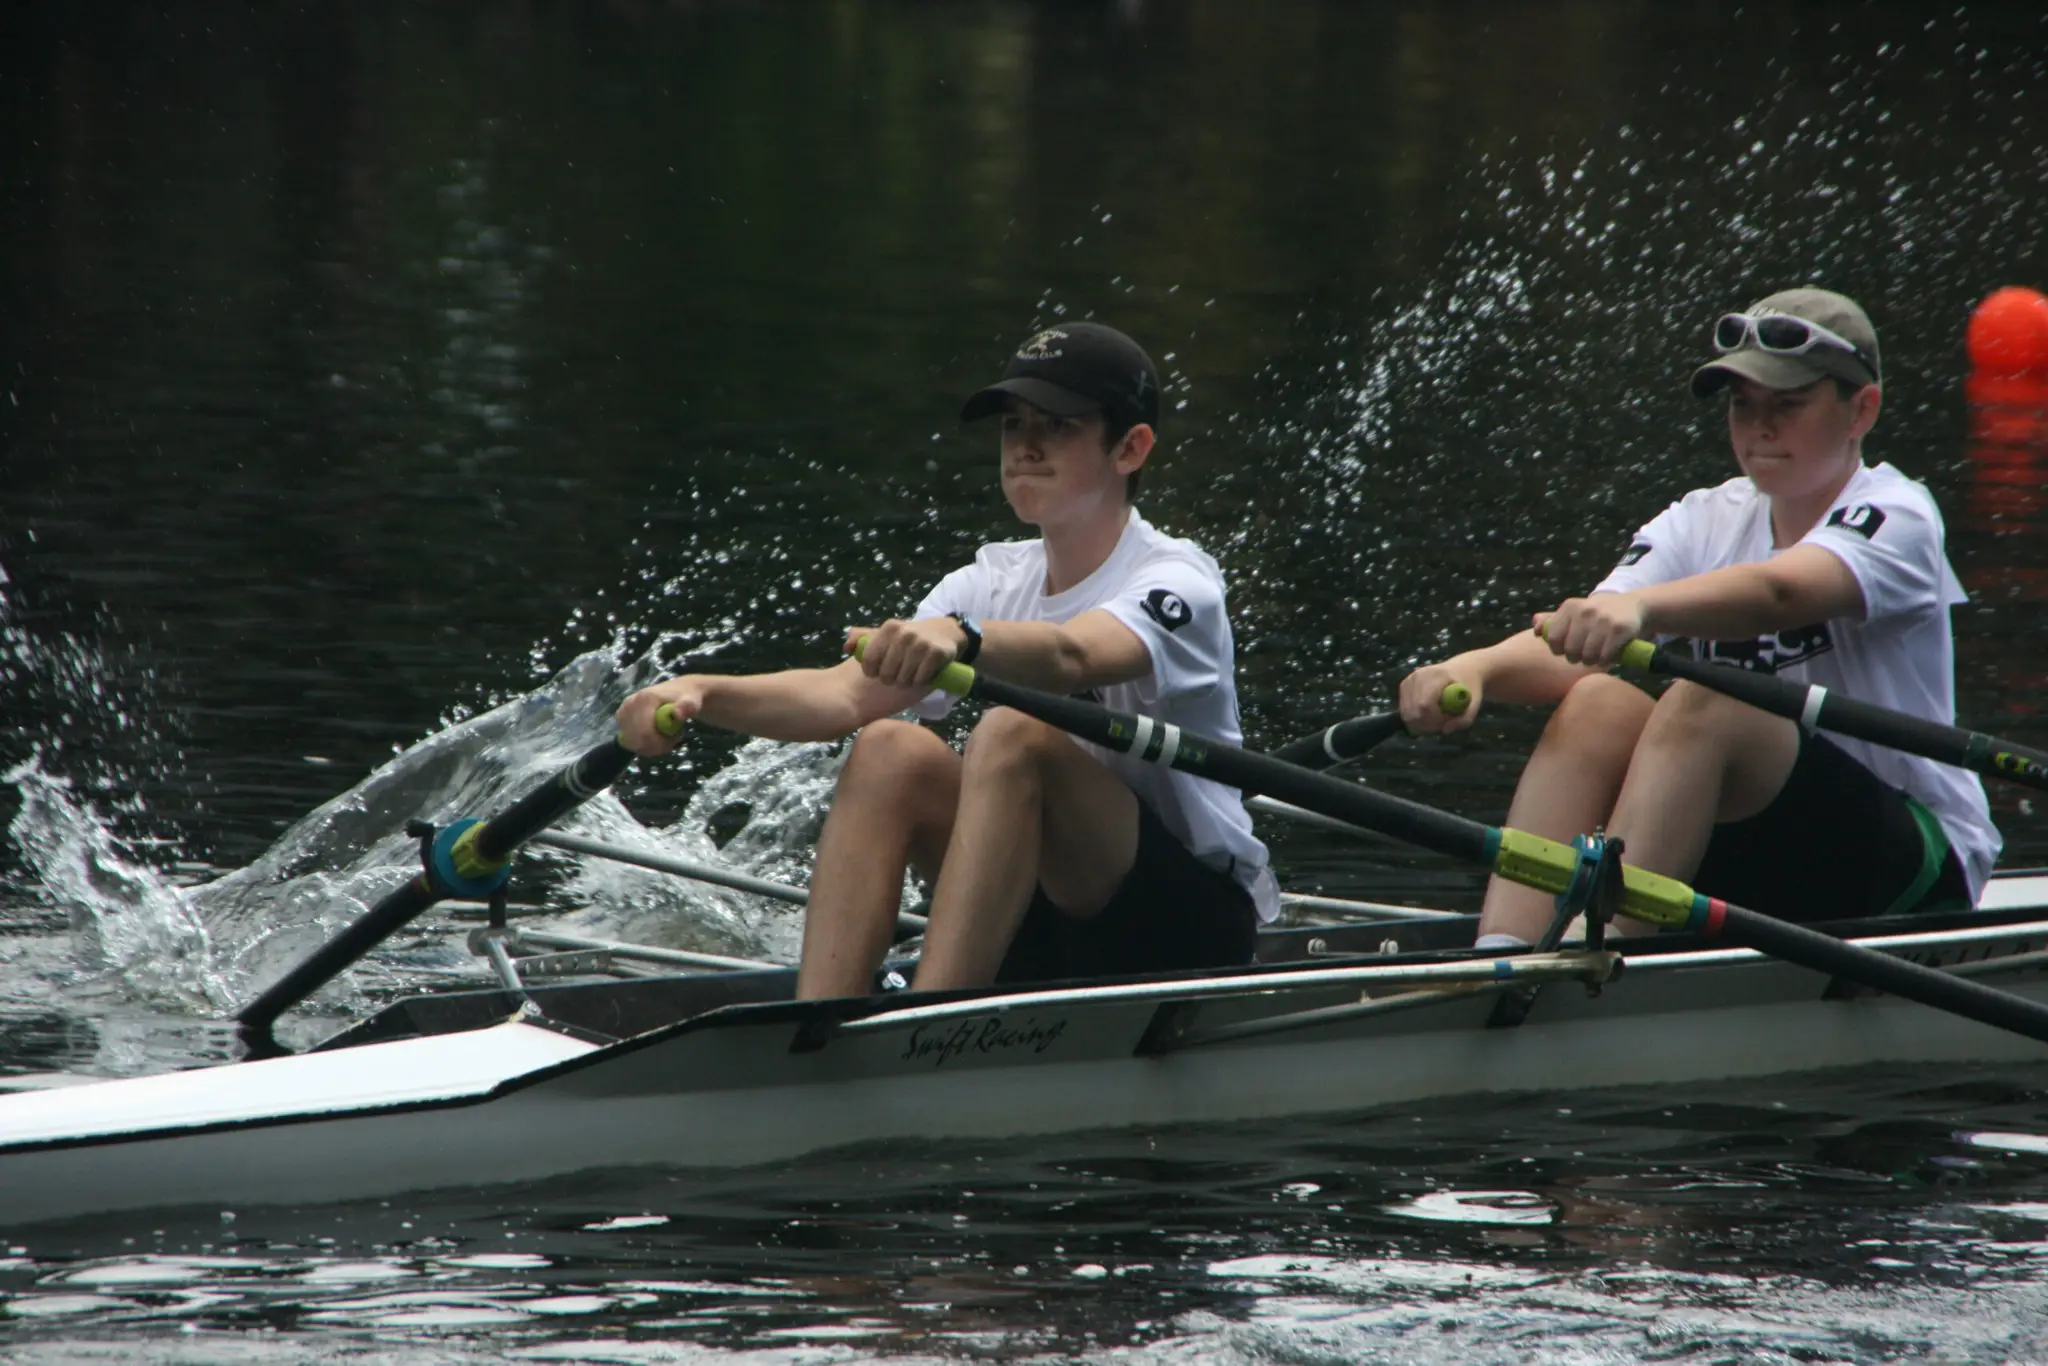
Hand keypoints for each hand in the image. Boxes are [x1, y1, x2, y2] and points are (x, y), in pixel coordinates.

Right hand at [615, 677, 704, 756]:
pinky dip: (643, 745)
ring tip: (665, 735)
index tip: (676, 737)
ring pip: (632, 743)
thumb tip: (677, 714)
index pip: (643, 731)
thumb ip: (686, 707)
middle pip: (636, 740)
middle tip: (672, 738)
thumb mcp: (691, 702)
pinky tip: (655, 737)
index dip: (659, 742)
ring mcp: (623, 712)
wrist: (680, 692)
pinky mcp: (622, 720)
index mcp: (645, 699)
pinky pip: (629, 742)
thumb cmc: (686, 697)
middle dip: (656, 745)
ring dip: (650, 746)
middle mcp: (629, 705)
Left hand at [843, 617, 961, 688]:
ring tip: (909, 675)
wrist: (946, 631)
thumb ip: (864, 638)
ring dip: (905, 682)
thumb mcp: (888, 633)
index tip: (878, 673)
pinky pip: (920, 680)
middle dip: (890, 679)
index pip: (870, 660)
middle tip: (897, 675)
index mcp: (889, 628)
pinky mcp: (936, 654)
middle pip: (886, 674)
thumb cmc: (911, 636)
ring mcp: (921, 644)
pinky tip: (922, 676)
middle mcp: (904, 634)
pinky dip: (920, 682)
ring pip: (903, 679)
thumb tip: (846, 648)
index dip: (872, 672)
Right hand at [1399, 661, 1482, 734]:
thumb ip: (1464, 719)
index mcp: (1437, 675)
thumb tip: (1445, 730)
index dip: (1434, 719)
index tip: (1448, 719)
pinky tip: (1427, 712)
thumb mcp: (1475, 704)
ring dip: (1421, 722)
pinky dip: (1415, 717)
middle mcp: (1419, 675)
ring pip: (1407, 713)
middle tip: (1442, 723)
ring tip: (1437, 716)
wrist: (1462, 670)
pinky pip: (1404, 710)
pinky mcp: (1404, 685)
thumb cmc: (1469, 688)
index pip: (1425, 704)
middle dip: (1427, 724)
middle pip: (1413, 711)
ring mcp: (1410, 679)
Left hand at [1534, 592, 1646, 668]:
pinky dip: (1605, 660)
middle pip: (1569, 651)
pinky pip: (1604, 656)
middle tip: (1585, 653)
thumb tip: (1535, 630)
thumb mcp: (1575, 613)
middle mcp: (1584, 611)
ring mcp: (1602, 619)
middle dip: (1576, 657)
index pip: (1552, 639)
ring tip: (1596, 654)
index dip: (1559, 650)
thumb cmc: (1598, 614)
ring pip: (1587, 656)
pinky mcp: (1619, 629)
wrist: (1634, 605)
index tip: (1568, 649)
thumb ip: (1552, 621)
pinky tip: (1608, 654)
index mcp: (1570, 606)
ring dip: (1592, 660)